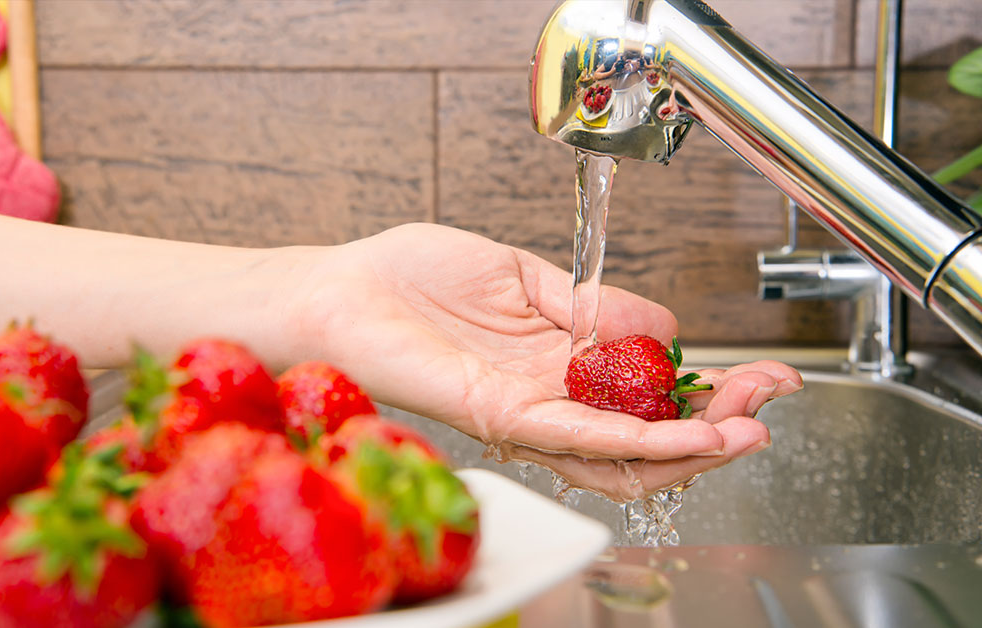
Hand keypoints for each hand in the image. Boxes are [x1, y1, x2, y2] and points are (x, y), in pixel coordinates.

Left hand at [294, 224, 801, 500]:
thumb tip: (661, 323)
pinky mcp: (498, 415)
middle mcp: (548, 401)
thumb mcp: (523, 275)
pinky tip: (682, 436)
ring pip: (620, 453)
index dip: (709, 390)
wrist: (342, 292)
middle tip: (765, 406)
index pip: (647, 393)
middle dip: (716, 425)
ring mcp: (525, 415)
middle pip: (646, 436)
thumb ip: (591, 304)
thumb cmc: (412, 281)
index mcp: (557, 365)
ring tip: (744, 433)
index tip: (761, 375)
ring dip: (688, 447)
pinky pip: (575, 436)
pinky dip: (633, 440)